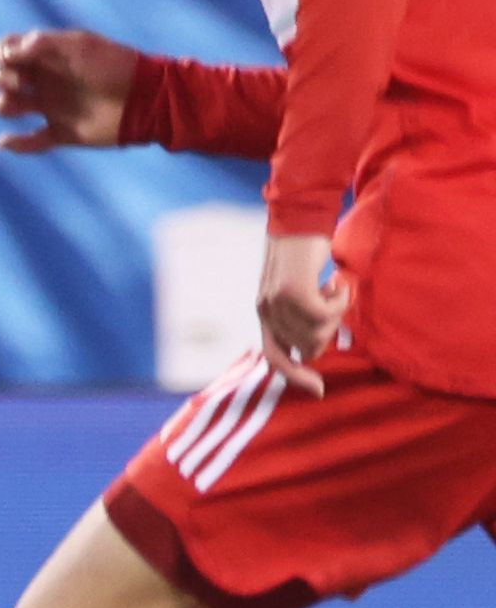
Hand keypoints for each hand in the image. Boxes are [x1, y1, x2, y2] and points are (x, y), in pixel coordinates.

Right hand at [0, 28, 136, 152]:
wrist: (148, 99)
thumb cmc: (114, 65)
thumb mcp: (79, 45)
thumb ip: (41, 44)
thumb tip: (5, 54)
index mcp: (48, 56)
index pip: (7, 51)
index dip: (1, 53)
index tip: (10, 57)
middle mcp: (46, 80)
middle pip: (2, 78)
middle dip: (3, 78)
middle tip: (23, 82)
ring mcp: (52, 107)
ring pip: (9, 107)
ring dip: (4, 106)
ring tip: (18, 108)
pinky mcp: (62, 133)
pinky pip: (31, 141)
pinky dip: (15, 143)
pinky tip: (5, 142)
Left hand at [257, 231, 347, 396]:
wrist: (300, 218)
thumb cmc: (306, 255)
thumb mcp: (298, 290)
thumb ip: (300, 318)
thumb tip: (312, 353)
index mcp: (265, 313)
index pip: (274, 358)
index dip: (294, 377)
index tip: (319, 390)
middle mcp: (266, 310)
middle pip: (310, 348)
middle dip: (330, 331)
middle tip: (331, 300)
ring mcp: (278, 301)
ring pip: (321, 333)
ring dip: (336, 312)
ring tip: (331, 286)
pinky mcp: (294, 291)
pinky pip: (329, 315)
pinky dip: (341, 301)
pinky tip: (336, 281)